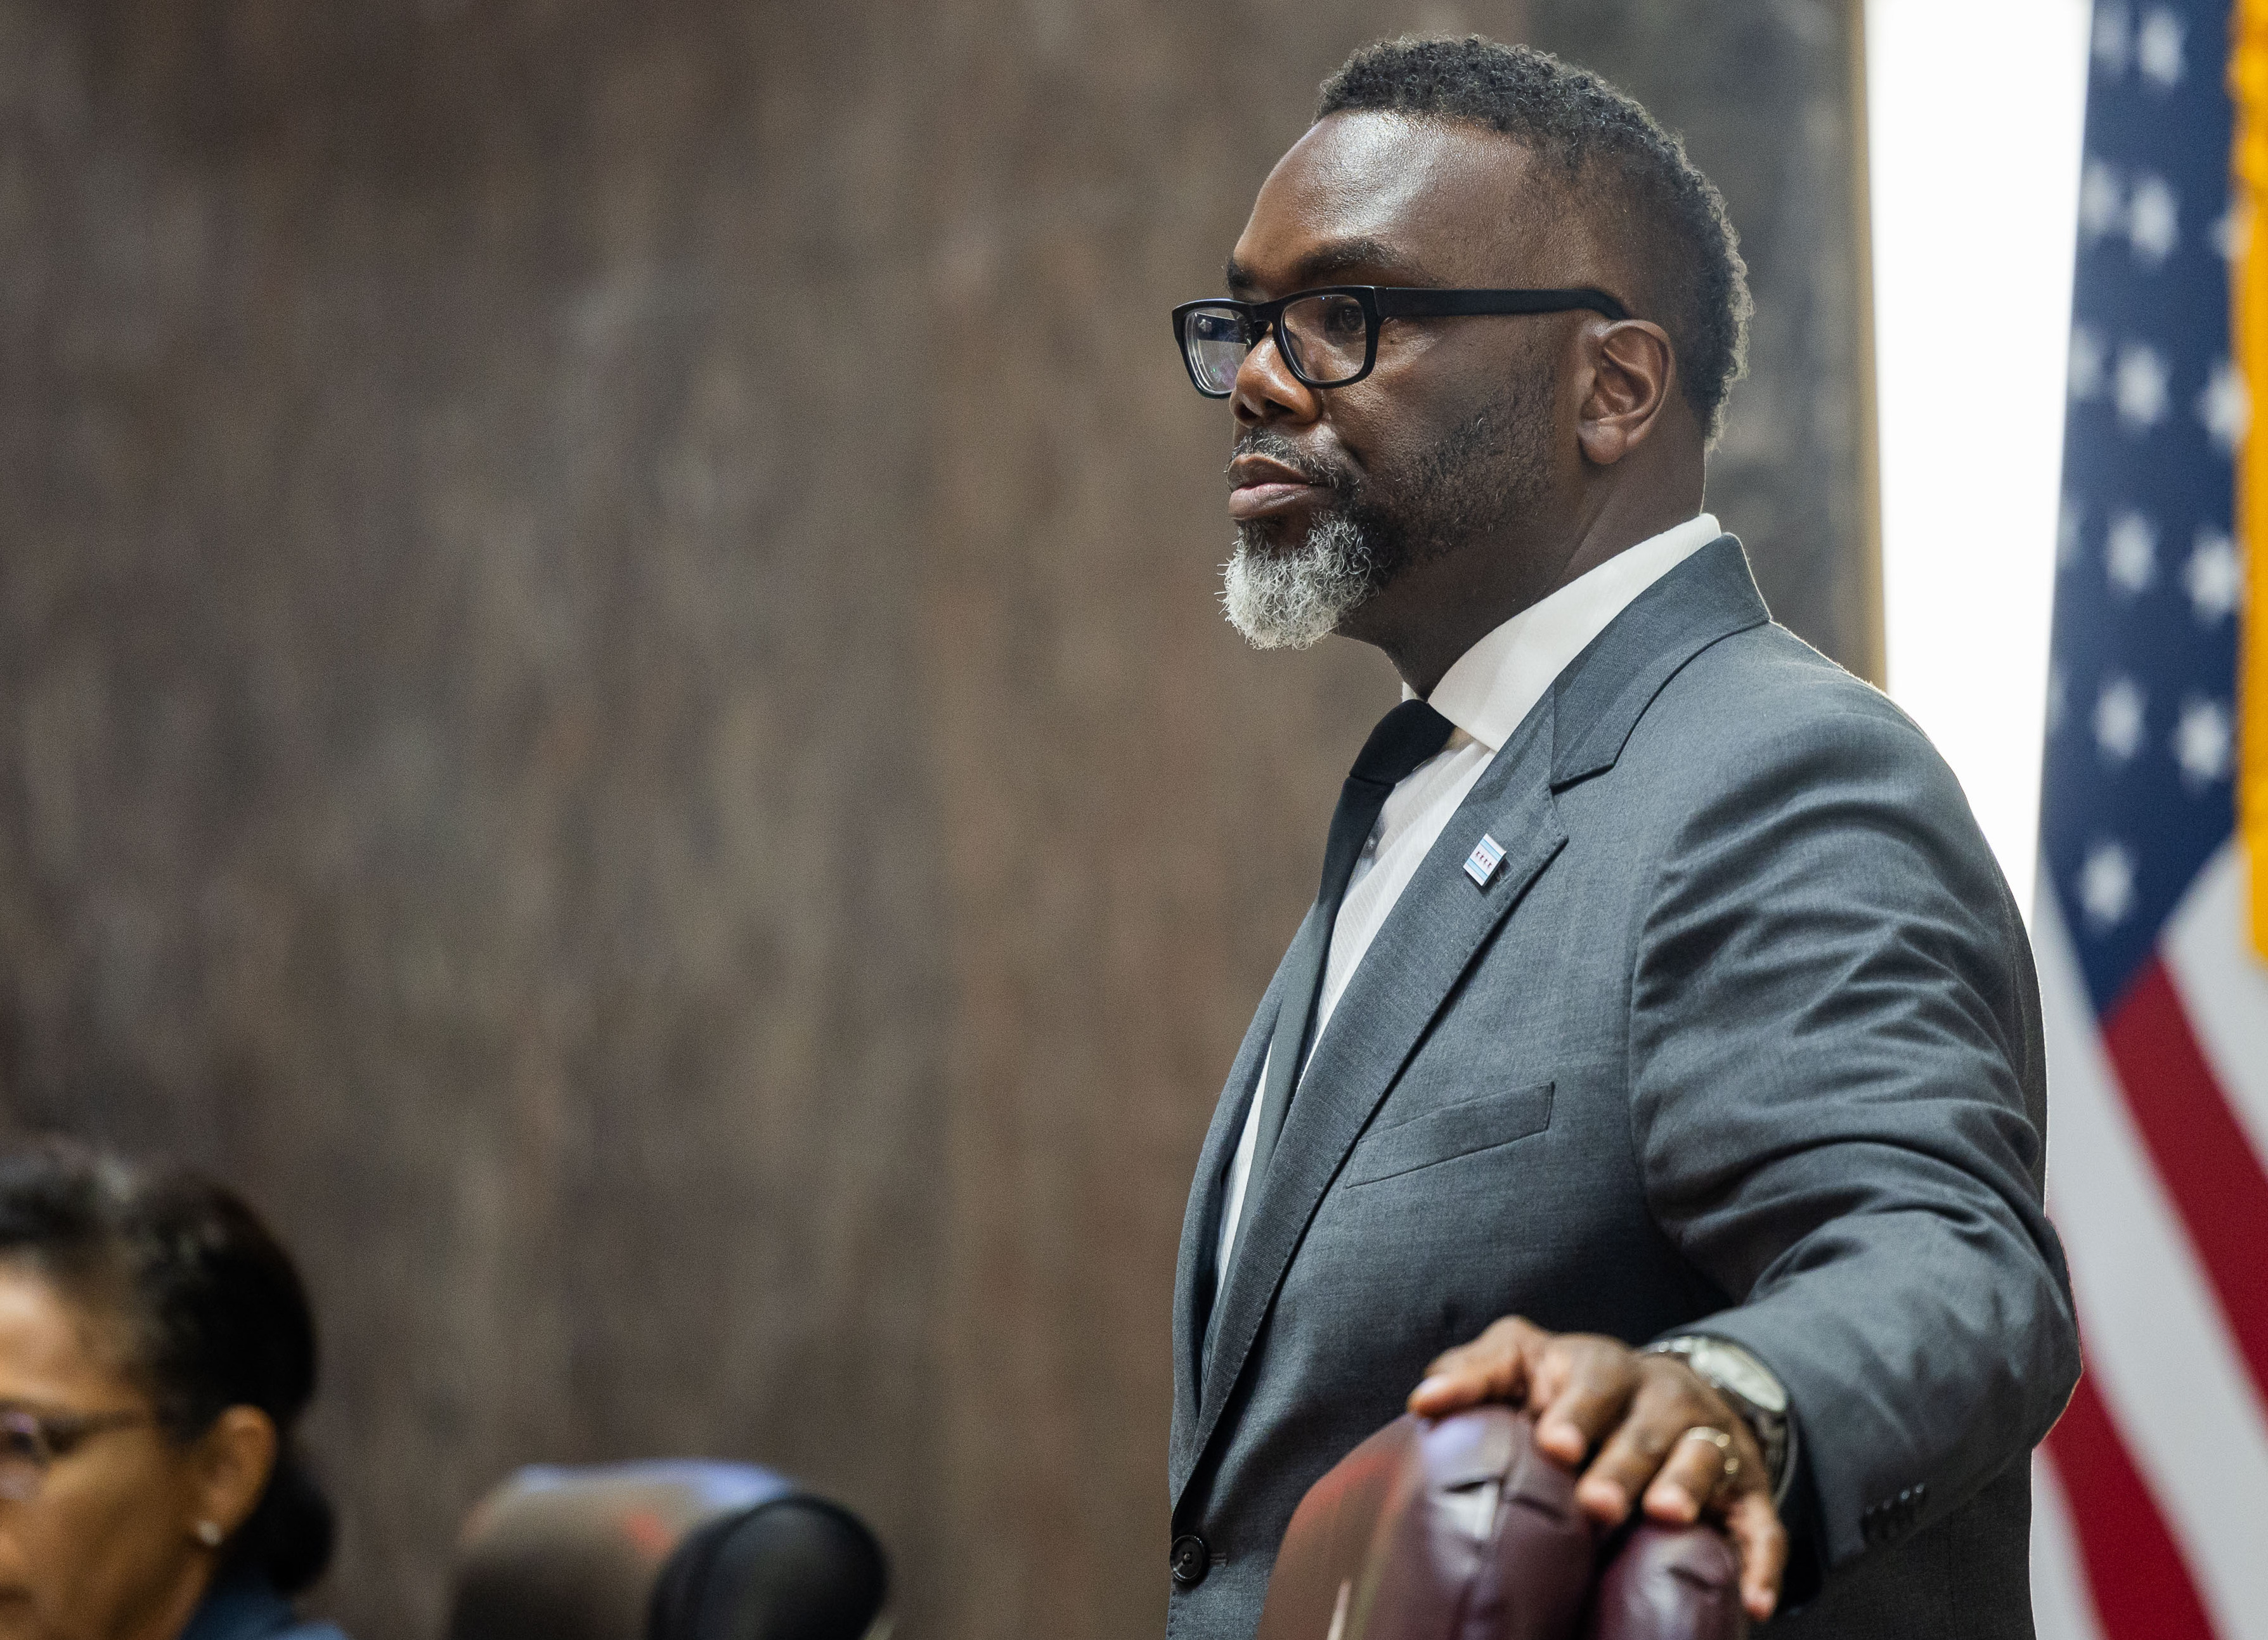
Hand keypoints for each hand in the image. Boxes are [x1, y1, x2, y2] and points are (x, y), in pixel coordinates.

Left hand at [1408, 1315, 1786, 1621]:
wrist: (1667, 1390)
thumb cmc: (1573, 1386)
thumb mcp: (1522, 1361)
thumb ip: (1474, 1374)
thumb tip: (1422, 1401)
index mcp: (1604, 1370)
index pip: (1593, 1381)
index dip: (1576, 1411)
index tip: (1553, 1443)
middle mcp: (1662, 1399)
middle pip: (1646, 1429)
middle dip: (1623, 1465)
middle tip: (1595, 1503)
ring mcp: (1707, 1443)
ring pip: (1704, 1461)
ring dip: (1686, 1488)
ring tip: (1666, 1518)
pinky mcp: (1746, 1491)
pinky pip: (1760, 1526)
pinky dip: (1761, 1562)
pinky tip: (1752, 1603)